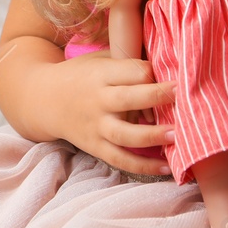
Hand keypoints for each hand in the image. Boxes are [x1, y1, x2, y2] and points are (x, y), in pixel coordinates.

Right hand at [43, 50, 176, 175]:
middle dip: (157, 97)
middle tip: (184, 97)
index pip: (131, 71)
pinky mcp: (95, 146)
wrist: (43, 100)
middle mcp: (98, 100)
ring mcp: (96, 126)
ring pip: (125, 135)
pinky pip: (121, 160)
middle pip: (129, 99)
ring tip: (178, 135)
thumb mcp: (98, 60)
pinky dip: (144, 166)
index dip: (154, 72)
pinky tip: (167, 167)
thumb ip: (127, 63)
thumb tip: (168, 63)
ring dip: (153, 136)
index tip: (177, 75)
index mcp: (100, 74)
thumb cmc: (80, 75)